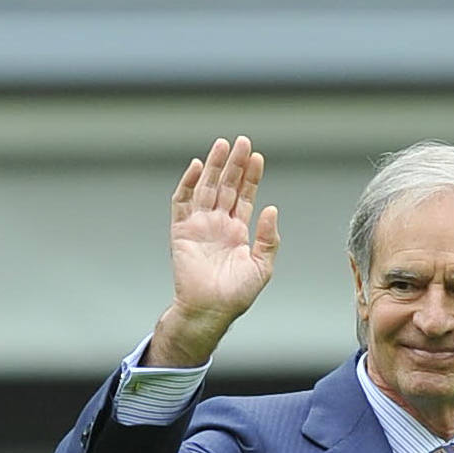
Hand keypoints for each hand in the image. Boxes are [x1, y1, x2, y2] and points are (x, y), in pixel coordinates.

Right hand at [145, 136, 279, 366]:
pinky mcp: (182, 231)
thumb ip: (268, 238)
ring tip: (224, 145)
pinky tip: (198, 167)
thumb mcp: (261, 267)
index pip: (245, 197)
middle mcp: (218, 225)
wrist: (210, 310)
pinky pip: (182, 202)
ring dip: (215, 166)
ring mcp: (199, 226)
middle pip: (227, 186)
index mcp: (237, 232)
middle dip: (235, 164)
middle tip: (243, 141)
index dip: (251, 177)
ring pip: (206, 188)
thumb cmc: (236, 295)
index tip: (258, 158)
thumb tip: (271, 208)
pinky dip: (188, 183)